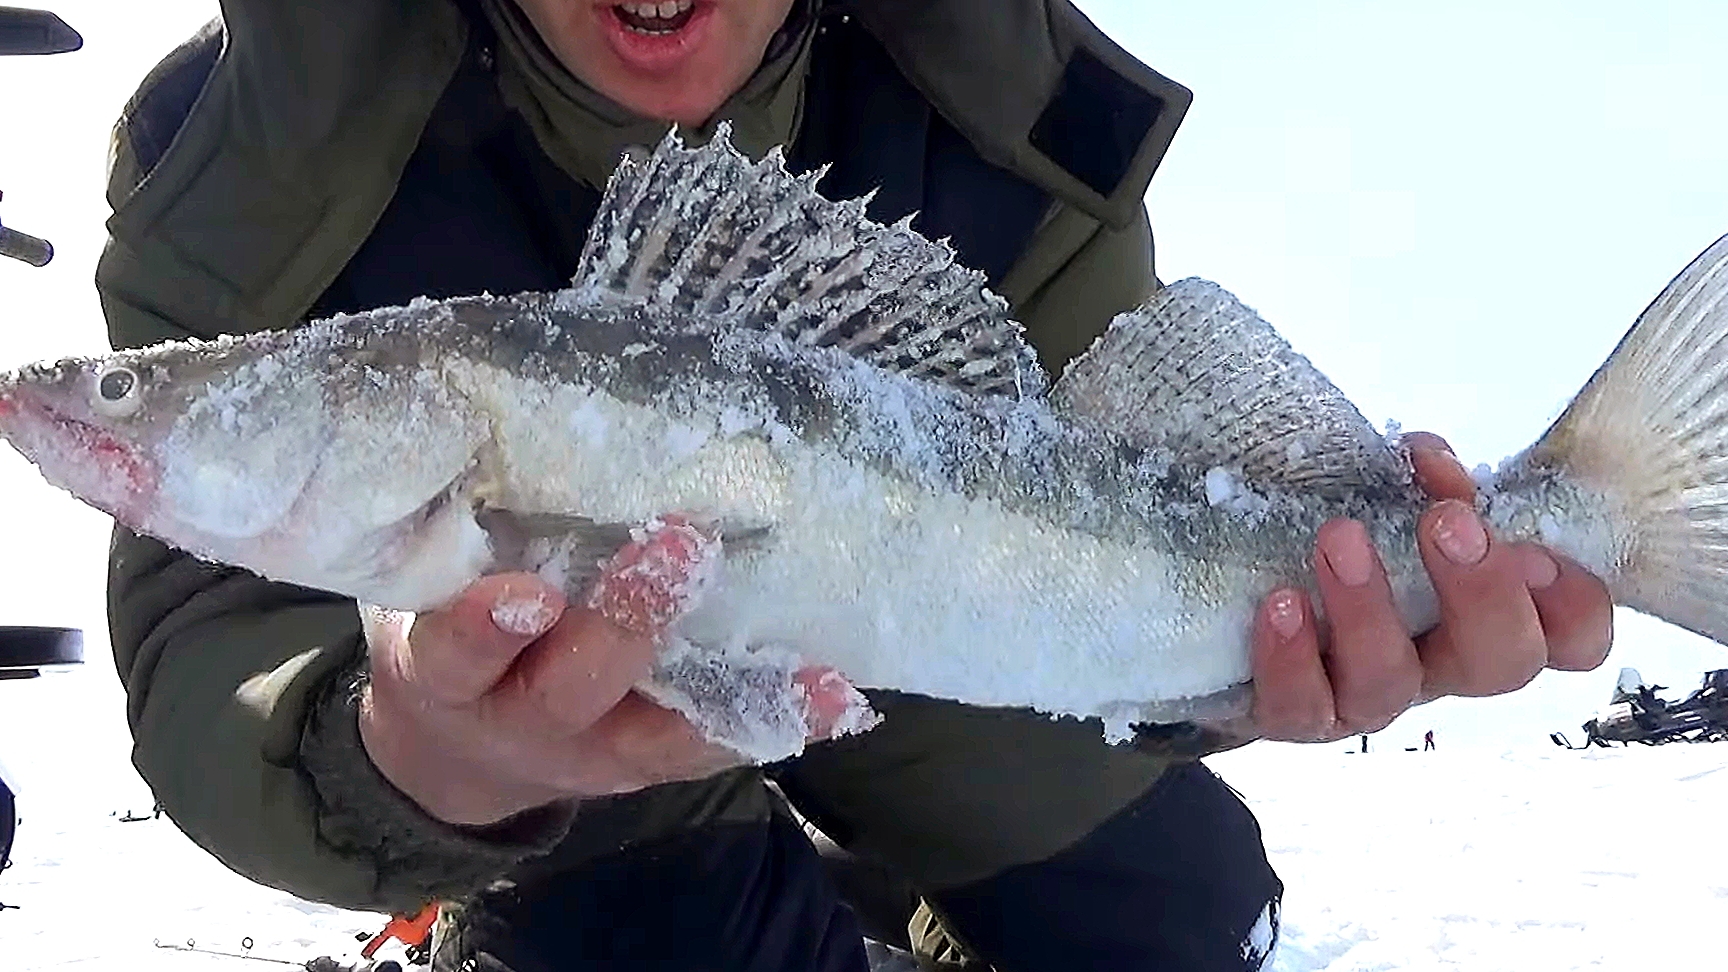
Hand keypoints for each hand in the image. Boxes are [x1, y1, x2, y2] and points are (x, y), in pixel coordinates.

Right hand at [357, 517, 857, 825]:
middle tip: (682, 544)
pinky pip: (715, 747)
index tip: (527, 591)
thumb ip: (462, 528)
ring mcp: (593, 753)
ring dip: (731, 688)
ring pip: (659, 734)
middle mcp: (521, 720)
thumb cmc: (456, 627)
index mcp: (447, 672)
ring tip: (803, 659)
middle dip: (627, 621)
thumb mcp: (427, 585)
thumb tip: (518, 404)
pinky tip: (838, 692)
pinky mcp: (652, 765)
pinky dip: (778, 719)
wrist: (464, 748)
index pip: (456, 654)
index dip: (488, 628)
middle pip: (570, 689)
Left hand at [1244, 432, 1612, 741]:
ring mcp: (1364, 698)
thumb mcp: (1387, 497)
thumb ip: (1423, 477)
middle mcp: (1434, 665)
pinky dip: (1292, 658)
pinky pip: (1302, 709)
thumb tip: (1429, 460)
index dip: (1574, 606)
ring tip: (1338, 539)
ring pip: (1391, 685)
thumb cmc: (1336, 545)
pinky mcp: (1293, 716)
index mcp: (1478, 613)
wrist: (1229, 605)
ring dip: (1369, 610)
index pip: (1570, 637)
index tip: (1534, 552)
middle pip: (1499, 664)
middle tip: (1446, 523)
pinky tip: (1283, 604)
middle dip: (1484, 593)